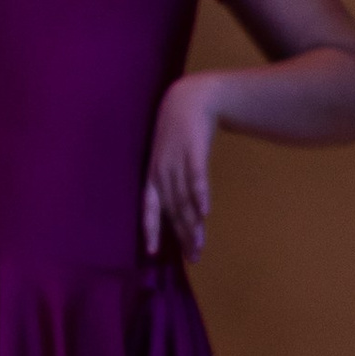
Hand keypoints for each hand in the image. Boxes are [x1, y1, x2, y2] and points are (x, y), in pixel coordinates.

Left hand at [143, 73, 220, 258]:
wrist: (190, 99)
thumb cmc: (179, 131)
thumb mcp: (169, 157)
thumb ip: (174, 180)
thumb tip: (182, 206)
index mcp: (153, 175)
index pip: (149, 207)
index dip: (150, 229)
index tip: (152, 252)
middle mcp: (162, 172)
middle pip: (173, 210)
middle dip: (182, 235)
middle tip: (193, 257)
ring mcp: (177, 161)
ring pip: (184, 199)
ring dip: (192, 224)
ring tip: (199, 245)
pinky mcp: (194, 151)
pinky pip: (196, 177)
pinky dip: (200, 194)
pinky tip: (205, 211)